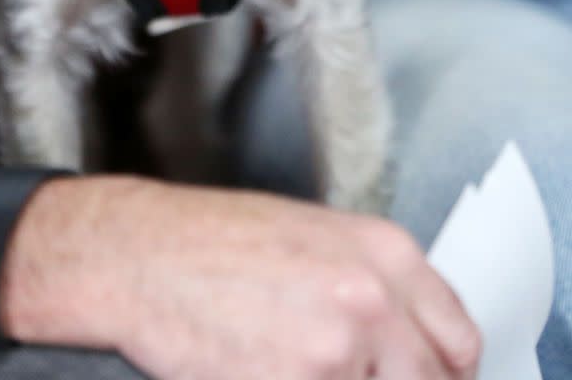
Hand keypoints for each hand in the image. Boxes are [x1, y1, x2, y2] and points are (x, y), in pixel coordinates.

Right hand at [0, 176, 480, 379]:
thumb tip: (405, 337)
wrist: (144, 254)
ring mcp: (338, 349)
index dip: (444, 370)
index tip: (428, 377)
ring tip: (295, 362)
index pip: (458, 338)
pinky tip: (268, 369)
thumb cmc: (213, 239)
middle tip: (352, 373)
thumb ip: (371, 283)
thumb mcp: (312, 236)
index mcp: (383, 251)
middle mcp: (371, 297)